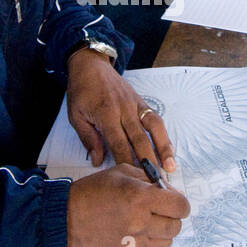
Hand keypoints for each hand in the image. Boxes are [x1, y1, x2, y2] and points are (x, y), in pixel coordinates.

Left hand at [67, 50, 176, 171]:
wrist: (91, 65)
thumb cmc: (81, 91)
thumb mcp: (75, 116)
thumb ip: (88, 138)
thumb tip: (98, 161)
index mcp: (105, 114)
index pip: (118, 143)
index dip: (126, 162)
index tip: (132, 180)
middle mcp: (124, 110)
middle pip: (139, 139)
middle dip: (148, 161)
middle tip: (155, 181)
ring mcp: (135, 105)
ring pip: (153, 128)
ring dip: (163, 148)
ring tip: (170, 167)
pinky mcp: (141, 102)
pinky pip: (155, 119)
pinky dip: (163, 135)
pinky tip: (168, 150)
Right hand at [67, 163, 189, 246]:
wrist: (64, 218)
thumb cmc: (91, 193)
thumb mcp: (120, 173)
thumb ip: (147, 179)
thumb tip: (167, 190)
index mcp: (141, 197)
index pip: (181, 206)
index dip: (180, 203)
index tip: (173, 202)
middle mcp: (140, 222)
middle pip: (176, 226)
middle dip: (171, 218)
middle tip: (158, 212)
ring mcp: (134, 243)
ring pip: (166, 242)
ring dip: (160, 232)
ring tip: (144, 223)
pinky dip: (144, 243)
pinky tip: (129, 233)